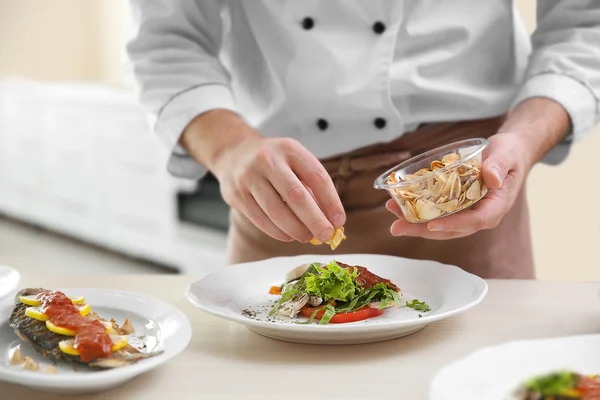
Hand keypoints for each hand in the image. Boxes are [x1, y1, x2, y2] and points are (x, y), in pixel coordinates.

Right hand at [181, 110, 345, 242]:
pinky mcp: (236, 194)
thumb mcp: (294, 161)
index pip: (316, 176)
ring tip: (307, 237)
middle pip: (296, 196)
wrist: (233, 152)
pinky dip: (278, 232)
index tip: (339, 221)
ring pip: (276, 211)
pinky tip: (289, 236)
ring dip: (296, 229)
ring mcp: (249, 177)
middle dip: (314, 220)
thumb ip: (312, 187)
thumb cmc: (274, 162)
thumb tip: (331, 221)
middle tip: (326, 236)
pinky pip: (260, 219)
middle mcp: (268, 160)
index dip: (331, 201)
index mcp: (289, 149)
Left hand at [387, 132, 532, 238]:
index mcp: (496, 206)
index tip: (433, 225)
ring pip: (440, 224)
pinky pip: (437, 213)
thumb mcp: (508, 154)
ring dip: (415, 223)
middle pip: (451, 229)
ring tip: (393, 214)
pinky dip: (418, 211)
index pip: (476, 221)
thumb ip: (499, 165)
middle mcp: (480, 214)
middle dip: (423, 230)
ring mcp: (467, 212)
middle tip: (397, 227)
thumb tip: (491, 178)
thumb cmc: (510, 153)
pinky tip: (399, 205)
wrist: (508, 153)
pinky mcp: (457, 206)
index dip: (454, 224)